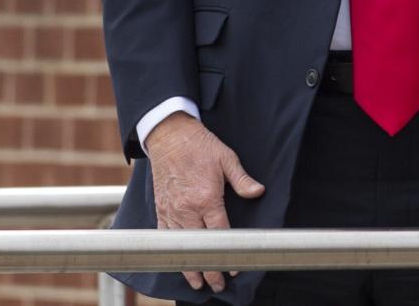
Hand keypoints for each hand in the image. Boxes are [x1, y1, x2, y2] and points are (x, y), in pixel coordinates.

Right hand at [145, 112, 265, 293]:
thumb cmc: (199, 144)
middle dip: (208, 268)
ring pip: (180, 245)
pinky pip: (165, 233)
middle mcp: (187, 207)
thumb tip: (258, 192)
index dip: (226, 254)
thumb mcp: (226, 157)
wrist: (169, 133)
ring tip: (197, 282)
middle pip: (199, 246)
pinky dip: (172, 249)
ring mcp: (171, 208)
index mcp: (206, 197)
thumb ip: (242, 179)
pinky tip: (177, 260)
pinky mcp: (160, 206)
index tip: (233, 268)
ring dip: (188, 265)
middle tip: (217, 285)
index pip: (219, 234)